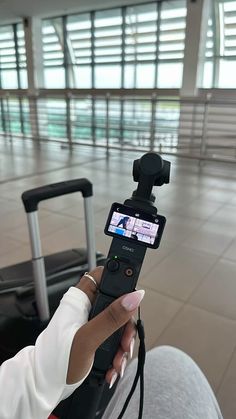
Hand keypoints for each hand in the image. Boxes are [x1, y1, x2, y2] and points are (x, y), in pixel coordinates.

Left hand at [66, 266, 144, 387]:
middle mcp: (87, 308)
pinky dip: (117, 354)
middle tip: (124, 344)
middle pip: (118, 304)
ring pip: (119, 324)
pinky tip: (113, 367)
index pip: (104, 276)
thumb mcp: (87, 338)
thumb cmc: (55, 360)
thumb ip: (112, 317)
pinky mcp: (95, 337)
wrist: (45, 385)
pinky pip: (114, 339)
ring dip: (123, 345)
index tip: (132, 301)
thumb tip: (133, 297)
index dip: (120, 282)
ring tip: (117, 362)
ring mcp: (92, 323)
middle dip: (126, 327)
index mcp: (81, 299)